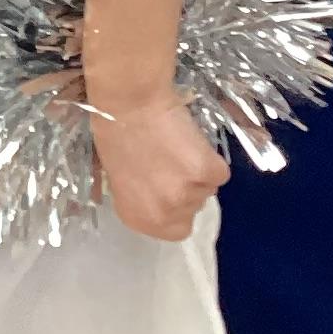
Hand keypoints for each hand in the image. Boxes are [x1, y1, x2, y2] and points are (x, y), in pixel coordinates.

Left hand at [81, 80, 228, 241]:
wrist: (130, 103)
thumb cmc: (114, 134)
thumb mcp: (119, 177)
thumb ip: (141, 197)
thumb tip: (157, 198)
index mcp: (139, 219)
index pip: (175, 230)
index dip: (175, 208)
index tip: (169, 187)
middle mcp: (164, 214)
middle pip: (194, 210)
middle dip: (187, 189)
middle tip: (172, 162)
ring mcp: (187, 195)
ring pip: (208, 190)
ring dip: (198, 172)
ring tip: (177, 147)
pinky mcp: (207, 173)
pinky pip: (219, 173)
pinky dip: (210, 157)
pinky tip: (189, 140)